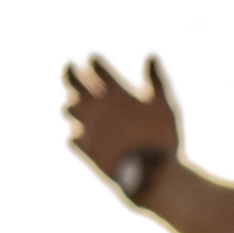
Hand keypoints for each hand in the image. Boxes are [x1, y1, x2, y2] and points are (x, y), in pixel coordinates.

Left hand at [62, 51, 177, 180]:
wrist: (150, 176)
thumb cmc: (161, 139)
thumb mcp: (164, 106)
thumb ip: (156, 80)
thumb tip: (151, 56)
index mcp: (116, 94)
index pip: (98, 69)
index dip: (94, 63)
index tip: (92, 59)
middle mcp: (96, 108)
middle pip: (74, 83)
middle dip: (70, 73)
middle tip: (68, 67)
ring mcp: (87, 128)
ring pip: (69, 109)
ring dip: (71, 105)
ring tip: (71, 103)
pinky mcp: (84, 149)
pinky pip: (72, 138)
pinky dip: (76, 136)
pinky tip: (78, 135)